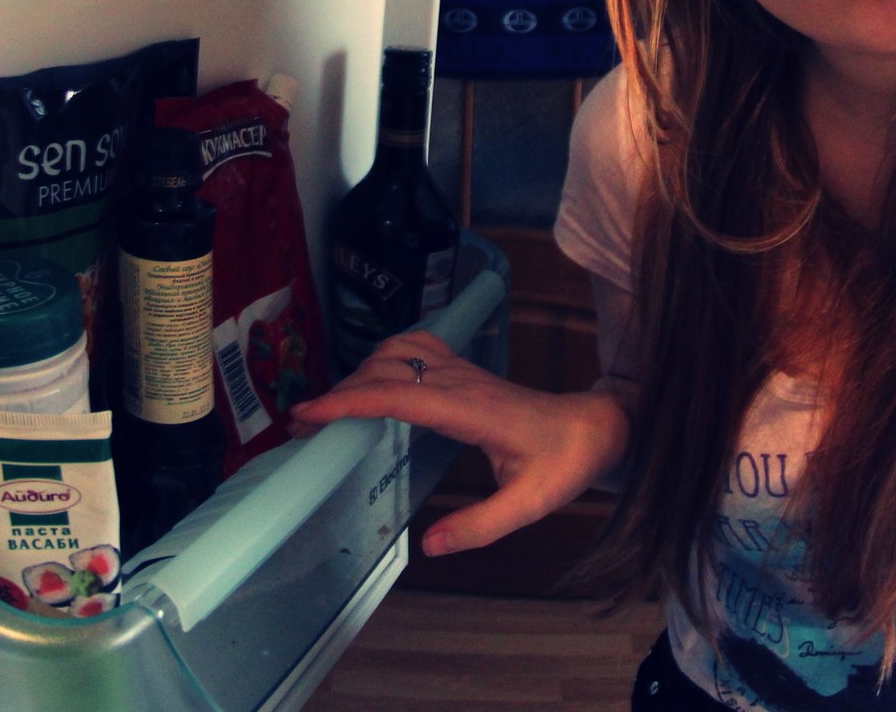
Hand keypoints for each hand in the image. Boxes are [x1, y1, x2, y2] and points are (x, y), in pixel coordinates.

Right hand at [289, 331, 629, 556]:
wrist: (593, 428)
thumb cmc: (564, 464)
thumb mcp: (529, 504)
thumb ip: (481, 527)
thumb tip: (428, 547)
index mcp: (471, 409)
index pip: (400, 395)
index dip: (350, 401)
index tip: (309, 414)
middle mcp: (461, 382)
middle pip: (387, 370)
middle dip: (340, 392)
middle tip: (302, 428)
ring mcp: (463, 371)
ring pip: (398, 353)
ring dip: (359, 374)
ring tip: (329, 411)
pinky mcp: (464, 371)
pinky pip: (415, 348)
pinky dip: (383, 357)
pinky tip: (370, 378)